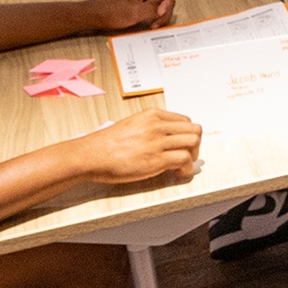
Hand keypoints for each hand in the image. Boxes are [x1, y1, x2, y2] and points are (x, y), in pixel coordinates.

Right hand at [76, 108, 203, 184]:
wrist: (91, 155)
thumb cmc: (106, 144)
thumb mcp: (132, 125)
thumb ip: (151, 128)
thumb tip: (167, 138)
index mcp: (152, 115)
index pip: (185, 121)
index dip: (188, 135)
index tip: (183, 145)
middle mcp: (157, 125)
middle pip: (194, 130)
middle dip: (195, 145)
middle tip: (188, 156)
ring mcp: (157, 142)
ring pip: (193, 143)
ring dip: (192, 157)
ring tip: (183, 165)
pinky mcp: (156, 160)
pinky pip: (184, 160)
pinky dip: (186, 168)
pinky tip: (178, 173)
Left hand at [83, 0, 175, 30]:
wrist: (96, 15)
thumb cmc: (110, 11)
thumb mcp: (135, 12)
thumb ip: (154, 9)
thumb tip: (165, 9)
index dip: (168, 2)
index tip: (160, 13)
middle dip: (164, 10)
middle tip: (158, 22)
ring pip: (161, 2)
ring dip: (159, 14)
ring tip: (153, 23)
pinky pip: (153, 6)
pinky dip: (153, 15)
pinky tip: (149, 22)